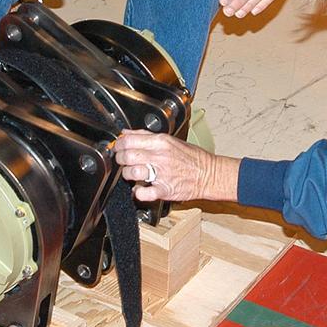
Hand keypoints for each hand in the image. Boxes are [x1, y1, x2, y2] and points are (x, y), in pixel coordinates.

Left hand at [114, 129, 238, 202]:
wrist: (209, 174)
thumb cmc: (192, 157)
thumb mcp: (169, 140)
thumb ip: (146, 135)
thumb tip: (126, 133)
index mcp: (161, 142)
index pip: (129, 140)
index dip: (119, 144)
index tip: (118, 147)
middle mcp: (160, 157)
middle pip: (127, 156)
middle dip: (120, 159)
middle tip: (122, 160)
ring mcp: (161, 174)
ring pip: (131, 173)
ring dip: (127, 174)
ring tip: (132, 174)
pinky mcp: (164, 191)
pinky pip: (142, 193)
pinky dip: (137, 192)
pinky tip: (140, 188)